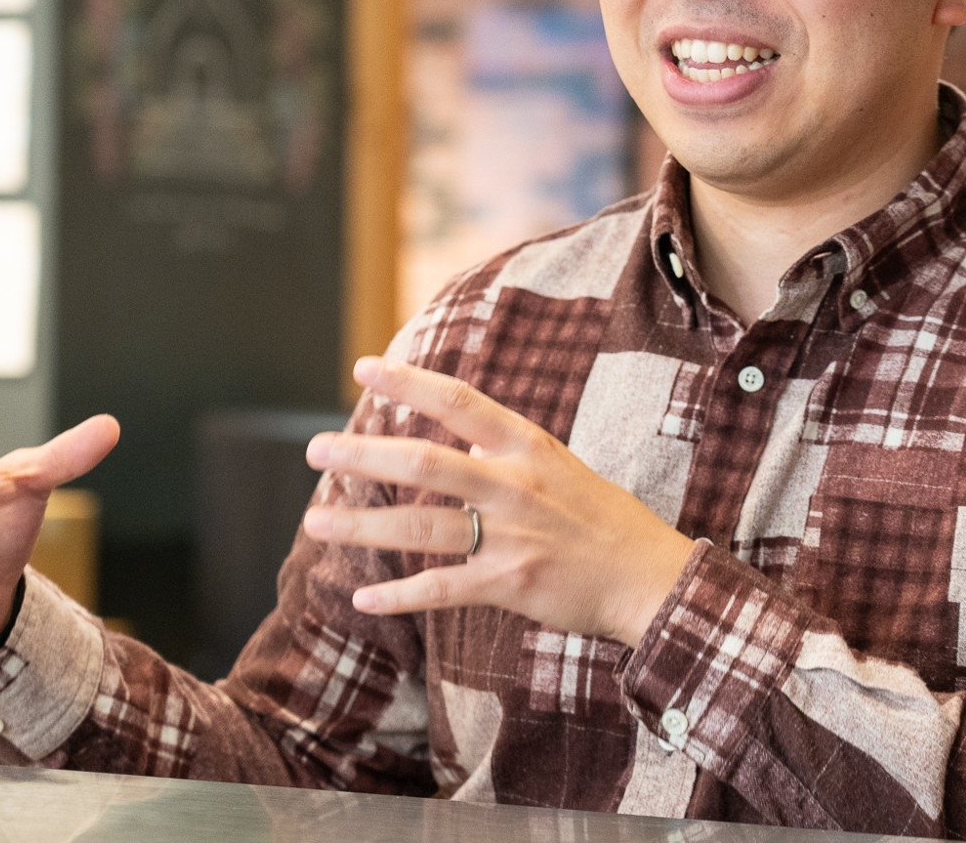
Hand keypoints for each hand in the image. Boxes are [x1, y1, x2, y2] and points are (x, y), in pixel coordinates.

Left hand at [301, 357, 696, 647]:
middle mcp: (514, 484)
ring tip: (315, 522)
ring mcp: (511, 535)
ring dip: (361, 526)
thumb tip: (453, 443)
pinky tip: (364, 598)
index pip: (459, 402)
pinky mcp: (510, 583)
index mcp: (527, 446)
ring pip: (420, 527)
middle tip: (315, 450)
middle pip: (423, 463)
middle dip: (362, 456)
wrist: (650, 576)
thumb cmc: (600, 519)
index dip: (409, 383)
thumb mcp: (558, 467)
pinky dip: (398, 596)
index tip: (363, 368)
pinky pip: (441, 588)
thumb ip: (503, 455)